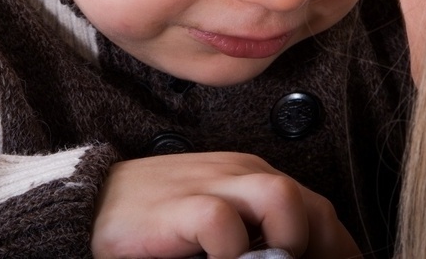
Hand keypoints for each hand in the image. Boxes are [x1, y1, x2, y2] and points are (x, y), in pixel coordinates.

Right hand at [90, 151, 360, 258]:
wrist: (87, 206)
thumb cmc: (154, 221)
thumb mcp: (215, 224)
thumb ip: (251, 236)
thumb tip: (287, 257)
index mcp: (252, 177)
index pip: (319, 210)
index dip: (339, 249)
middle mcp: (240, 174)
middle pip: (314, 206)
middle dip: (326, 250)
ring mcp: (212, 185)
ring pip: (283, 198)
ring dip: (287, 240)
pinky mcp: (182, 206)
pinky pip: (223, 225)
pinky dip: (231, 253)